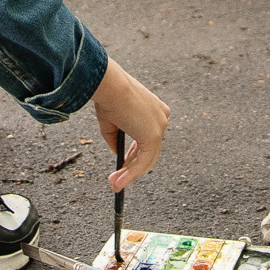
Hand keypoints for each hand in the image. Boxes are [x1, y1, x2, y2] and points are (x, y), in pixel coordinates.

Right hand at [91, 59, 167, 191]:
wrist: (109, 85)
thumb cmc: (108, 96)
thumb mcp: (111, 120)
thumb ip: (116, 137)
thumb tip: (117, 153)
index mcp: (154, 110)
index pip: (147, 137)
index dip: (134, 152)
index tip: (124, 162)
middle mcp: (161, 117)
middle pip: (149, 150)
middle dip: (132, 167)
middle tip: (117, 179)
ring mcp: (159, 127)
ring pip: (146, 159)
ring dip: (129, 174)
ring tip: (115, 184)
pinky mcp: (153, 136)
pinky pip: (143, 162)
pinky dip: (130, 174)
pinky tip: (119, 181)